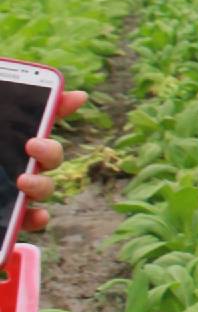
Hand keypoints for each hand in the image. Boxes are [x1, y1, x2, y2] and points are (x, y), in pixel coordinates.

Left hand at [16, 90, 87, 232]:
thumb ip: (3, 98)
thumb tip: (69, 91)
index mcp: (7, 138)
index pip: (38, 118)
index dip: (61, 106)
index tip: (78, 98)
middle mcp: (12, 163)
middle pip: (47, 155)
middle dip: (50, 150)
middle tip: (32, 146)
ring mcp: (11, 191)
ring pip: (43, 188)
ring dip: (41, 185)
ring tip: (22, 183)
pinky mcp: (6, 217)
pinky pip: (29, 220)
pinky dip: (38, 219)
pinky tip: (37, 215)